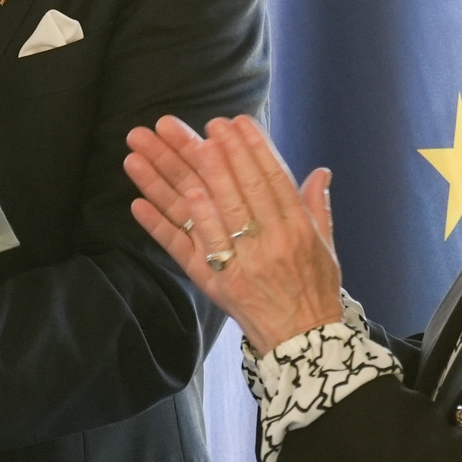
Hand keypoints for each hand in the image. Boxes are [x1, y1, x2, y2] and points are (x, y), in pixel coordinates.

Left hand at [122, 115, 343, 353]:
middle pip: (224, 188)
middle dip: (195, 151)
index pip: (267, 179)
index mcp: (294, 229)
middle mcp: (263, 241)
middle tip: (168, 124)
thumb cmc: (313, 287)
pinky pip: (181, 248)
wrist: (302, 340)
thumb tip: (320, 170)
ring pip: (196, 212)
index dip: (245, 149)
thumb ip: (317, 206)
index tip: (225, 121)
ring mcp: (233, 260)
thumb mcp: (325, 246)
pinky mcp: (210, 280)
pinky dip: (158, 225)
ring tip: (140, 151)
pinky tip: (136, 202)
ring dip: (164, 179)